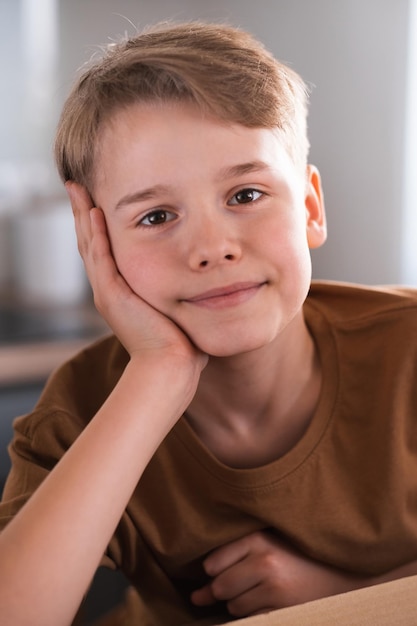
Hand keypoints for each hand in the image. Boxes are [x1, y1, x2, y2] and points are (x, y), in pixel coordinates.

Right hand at [66, 182, 206, 370]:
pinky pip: (100, 257)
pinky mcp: (112, 295)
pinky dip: (96, 234)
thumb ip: (180, 289)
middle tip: (77, 186)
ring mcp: (108, 292)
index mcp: (121, 291)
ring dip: (83, 215)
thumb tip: (203, 277)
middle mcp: (109, 289)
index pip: (104, 250)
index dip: (98, 225)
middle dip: (84, 212)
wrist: (172, 367)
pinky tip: (94, 212)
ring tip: (77, 189)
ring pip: (88, 245)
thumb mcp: (177, 307)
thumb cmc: (181, 343)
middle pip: (89, 242)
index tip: (98, 200)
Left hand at [191, 530, 363, 617]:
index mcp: (258, 538)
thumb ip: (234, 559)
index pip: (213, 561)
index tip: (226, 569)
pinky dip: (254, 614)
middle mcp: (264, 561)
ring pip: (234, 606)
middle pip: (220, 586)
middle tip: (248, 581)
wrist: (344, 573)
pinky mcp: (283, 609)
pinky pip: (251, 618)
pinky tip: (270, 602)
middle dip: (225, 591)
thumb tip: (196, 595)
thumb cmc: (300, 555)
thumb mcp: (270, 543)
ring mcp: (274, 587)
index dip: (215, 571)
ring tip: (264, 588)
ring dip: (241, 603)